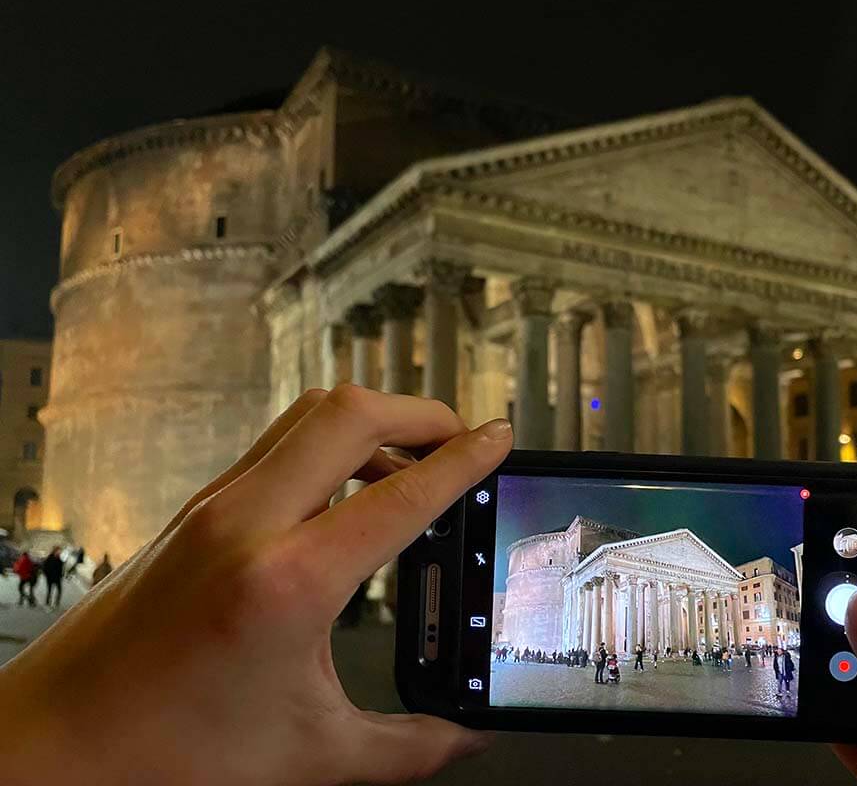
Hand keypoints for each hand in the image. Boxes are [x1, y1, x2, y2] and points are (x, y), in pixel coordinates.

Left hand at [0, 386, 513, 785]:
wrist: (51, 748)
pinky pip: (274, 447)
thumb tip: (467, 738)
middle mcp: (246, 524)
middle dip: (419, 412)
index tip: (498, 439)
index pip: (401, 494)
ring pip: (304, 417)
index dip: (464, 459)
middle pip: (348, 412)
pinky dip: (325, 446)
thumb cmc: (162, 755)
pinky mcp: (190, 514)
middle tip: (459, 438)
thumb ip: (410, 748)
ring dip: (369, 423)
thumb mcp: (310, 756)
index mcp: (287, 582)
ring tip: (409, 462)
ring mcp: (210, 510)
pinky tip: (345, 494)